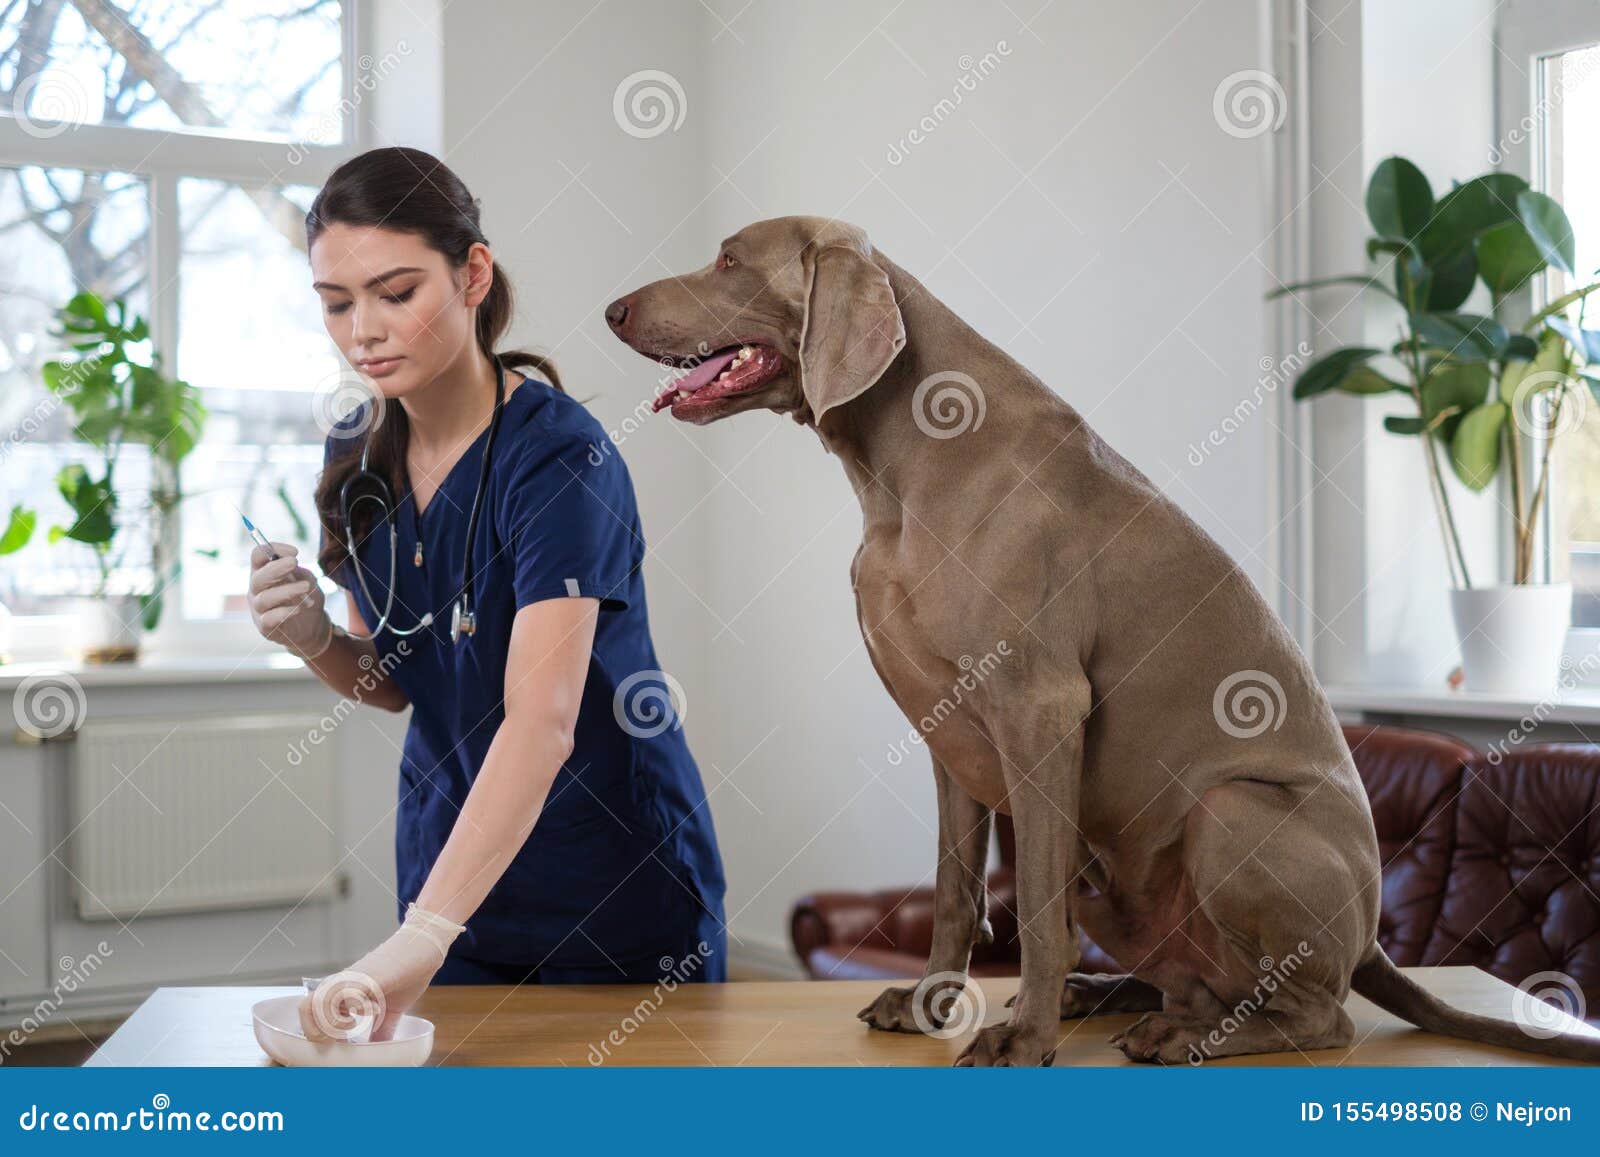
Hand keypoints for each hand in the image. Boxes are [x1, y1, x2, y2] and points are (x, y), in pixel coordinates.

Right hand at [248, 541, 332, 658]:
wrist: (312, 625)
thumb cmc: (305, 596)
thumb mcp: (305, 578)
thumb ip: (297, 570)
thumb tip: (290, 559)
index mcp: (263, 572)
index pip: (258, 556)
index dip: (272, 549)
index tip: (295, 552)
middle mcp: (257, 589)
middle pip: (257, 577)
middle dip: (276, 568)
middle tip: (294, 562)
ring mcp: (259, 609)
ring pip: (265, 598)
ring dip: (287, 590)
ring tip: (306, 586)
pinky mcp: (265, 627)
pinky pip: (269, 619)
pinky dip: (285, 612)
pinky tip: (300, 608)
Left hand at [297, 904, 465, 1042]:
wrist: (424, 945)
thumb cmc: (408, 972)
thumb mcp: (392, 1009)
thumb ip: (383, 1030)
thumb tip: (380, 1052)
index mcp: (343, 991)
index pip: (309, 1010)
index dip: (316, 1031)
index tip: (338, 1043)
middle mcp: (342, 984)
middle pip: (305, 1007)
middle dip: (318, 1031)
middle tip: (340, 1039)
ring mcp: (352, 979)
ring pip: (318, 1003)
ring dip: (332, 1024)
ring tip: (353, 1025)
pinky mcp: (366, 977)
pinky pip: (346, 996)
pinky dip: (356, 1010)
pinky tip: (374, 1010)